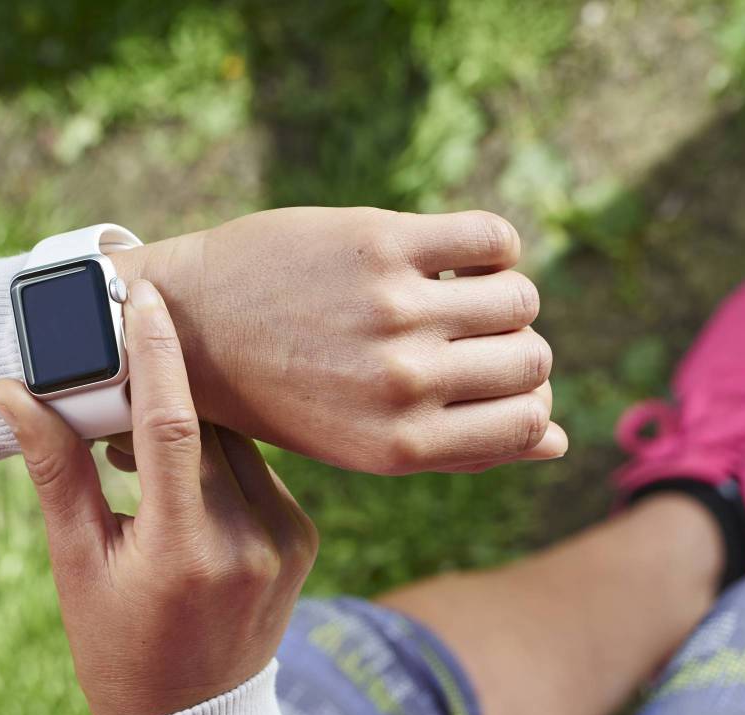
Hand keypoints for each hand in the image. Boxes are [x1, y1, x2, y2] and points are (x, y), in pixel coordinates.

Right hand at [0, 280, 316, 714]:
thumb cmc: (118, 647)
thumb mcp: (75, 565)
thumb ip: (56, 472)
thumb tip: (13, 391)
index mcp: (186, 549)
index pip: (174, 425)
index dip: (156, 352)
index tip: (143, 294)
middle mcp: (250, 539)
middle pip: (206, 424)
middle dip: (161, 386)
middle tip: (110, 361)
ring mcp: (286, 539)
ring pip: (235, 442)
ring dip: (188, 423)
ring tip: (131, 436)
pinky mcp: (303, 539)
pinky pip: (259, 470)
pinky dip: (218, 457)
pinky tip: (179, 474)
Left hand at [112, 207, 565, 474]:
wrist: (185, 325)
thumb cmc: (278, 390)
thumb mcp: (363, 443)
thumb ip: (459, 445)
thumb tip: (560, 440)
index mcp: (400, 446)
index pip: (530, 423)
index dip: (528, 400)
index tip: (496, 380)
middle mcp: (404, 384)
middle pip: (532, 359)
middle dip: (516, 347)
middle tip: (471, 333)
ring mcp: (394, 311)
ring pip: (520, 297)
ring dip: (503, 293)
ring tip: (460, 292)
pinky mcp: (381, 244)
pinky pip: (493, 238)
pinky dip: (491, 245)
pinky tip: (451, 255)